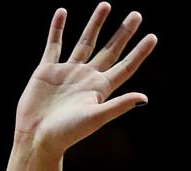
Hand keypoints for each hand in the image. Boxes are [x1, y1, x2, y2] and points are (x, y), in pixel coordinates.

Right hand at [14, 2, 156, 156]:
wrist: (37, 137)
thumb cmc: (67, 132)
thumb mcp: (95, 117)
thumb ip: (119, 105)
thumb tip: (144, 98)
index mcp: (100, 89)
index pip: (125, 67)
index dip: (139, 53)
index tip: (152, 36)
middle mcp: (86, 78)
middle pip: (109, 50)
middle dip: (123, 33)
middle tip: (136, 15)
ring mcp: (67, 72)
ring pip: (85, 43)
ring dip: (95, 24)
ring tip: (105, 5)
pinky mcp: (47, 70)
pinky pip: (54, 44)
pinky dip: (57, 28)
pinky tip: (62, 12)